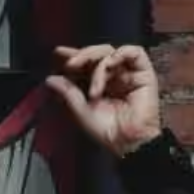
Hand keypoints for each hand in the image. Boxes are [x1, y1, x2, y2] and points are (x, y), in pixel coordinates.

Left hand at [45, 44, 162, 157]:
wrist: (128, 141)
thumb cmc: (105, 130)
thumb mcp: (81, 111)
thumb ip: (68, 93)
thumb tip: (50, 78)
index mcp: (96, 82)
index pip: (84, 63)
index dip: (72, 55)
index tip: (57, 53)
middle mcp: (112, 75)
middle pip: (96, 53)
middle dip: (81, 55)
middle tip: (70, 64)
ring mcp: (127, 72)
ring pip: (110, 52)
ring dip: (97, 65)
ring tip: (93, 88)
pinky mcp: (143, 72)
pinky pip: (134, 52)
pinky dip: (119, 55)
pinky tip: (109, 65)